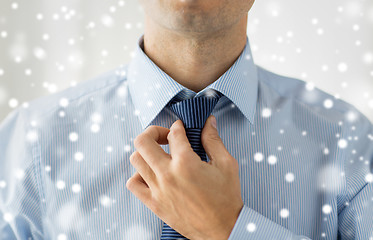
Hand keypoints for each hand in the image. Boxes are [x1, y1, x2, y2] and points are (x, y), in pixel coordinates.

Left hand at [126, 115, 243, 239]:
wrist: (223, 229)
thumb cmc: (226, 199)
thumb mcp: (226, 164)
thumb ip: (213, 140)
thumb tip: (208, 122)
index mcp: (186, 163)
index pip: (174, 133)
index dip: (178, 126)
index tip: (181, 127)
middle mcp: (168, 175)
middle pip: (143, 141)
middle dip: (153, 131)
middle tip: (164, 136)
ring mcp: (158, 190)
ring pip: (135, 159)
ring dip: (146, 152)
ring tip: (159, 154)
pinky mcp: (154, 203)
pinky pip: (133, 184)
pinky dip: (138, 175)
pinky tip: (152, 174)